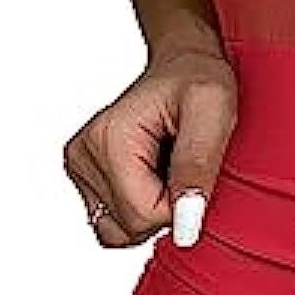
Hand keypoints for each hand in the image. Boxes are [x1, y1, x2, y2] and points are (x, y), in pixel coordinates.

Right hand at [63, 47, 236, 248]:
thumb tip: (185, 225)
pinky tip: (154, 175)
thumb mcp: (214, 112)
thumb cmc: (199, 79)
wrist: (183, 64)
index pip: (143, 215)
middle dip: (166, 207)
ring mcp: (80, 167)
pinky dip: (139, 207)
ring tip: (167, 167)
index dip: (181, 205)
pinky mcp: (86, 176)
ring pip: (119, 230)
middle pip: (129, 227)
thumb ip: (197, 168)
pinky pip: (115, 221)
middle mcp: (83, 153)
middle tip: (181, 162)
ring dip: (151, 209)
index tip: (194, 169)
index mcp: (109, 139)